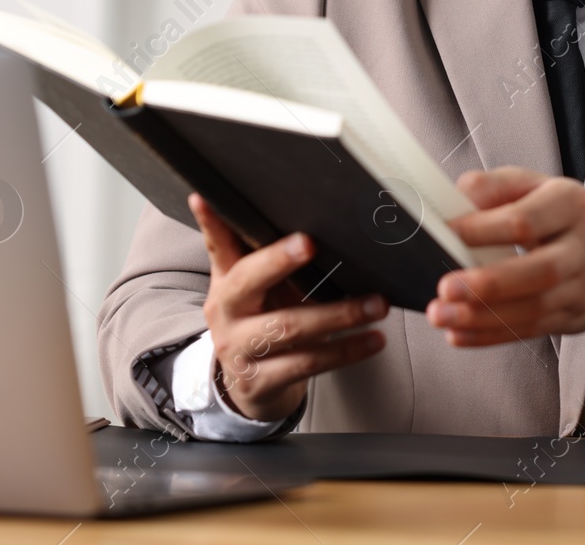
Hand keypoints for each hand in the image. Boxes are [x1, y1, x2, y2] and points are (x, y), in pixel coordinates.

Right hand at [189, 193, 387, 421]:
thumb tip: (281, 208)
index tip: (207, 198)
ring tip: (376, 304)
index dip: (211, 222)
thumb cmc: (259, 322)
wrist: (248, 386)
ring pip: (289, 327)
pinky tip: (372, 340)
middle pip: (248, 282)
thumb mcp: (253, 288)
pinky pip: (307, 362)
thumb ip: (256, 251)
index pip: (218, 246)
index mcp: (225, 283)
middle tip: (312, 244)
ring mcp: (239, 350)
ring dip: (339, 314)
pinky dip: (345, 351)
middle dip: (279, 261)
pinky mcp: (261, 382)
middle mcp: (225, 314)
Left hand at [425, 167, 584, 345]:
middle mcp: (583, 247)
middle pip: (539, 271)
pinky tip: (459, 334)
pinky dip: (491, 335)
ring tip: (443, 315)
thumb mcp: (534, 185)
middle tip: (446, 288)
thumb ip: (494, 187)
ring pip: (535, 308)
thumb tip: (454, 200)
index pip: (525, 220)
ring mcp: (583, 286)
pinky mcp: (574, 317)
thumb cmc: (561, 214)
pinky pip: (531, 330)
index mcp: (570, 205)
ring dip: (484, 317)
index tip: (445, 234)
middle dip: (489, 284)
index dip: (482, 229)